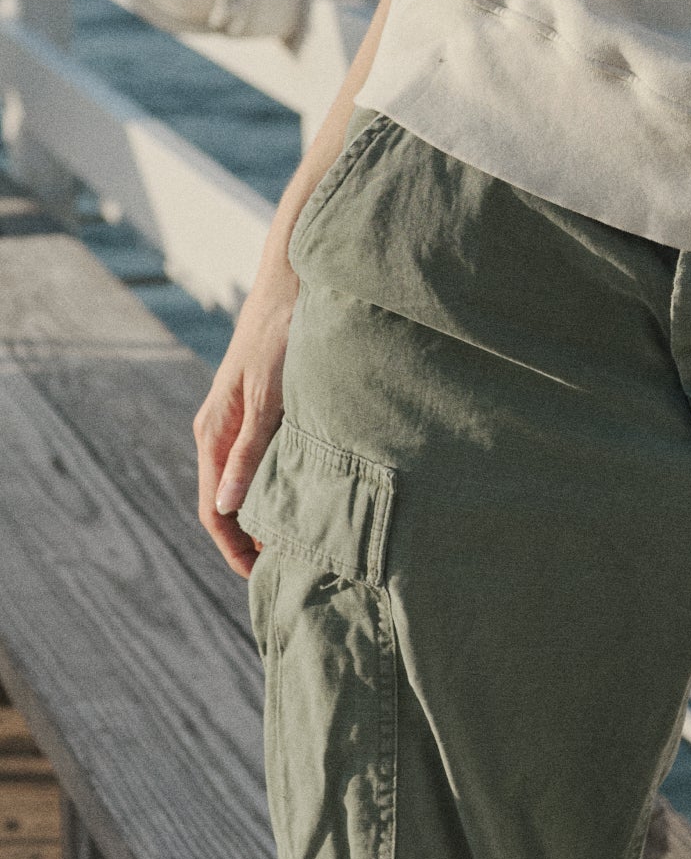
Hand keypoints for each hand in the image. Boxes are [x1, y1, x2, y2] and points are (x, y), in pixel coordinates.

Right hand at [194, 264, 296, 578]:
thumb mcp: (270, 396)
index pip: (214, 511)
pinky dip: (281, 484)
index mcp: (215, 434)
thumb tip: (228, 508)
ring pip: (249, 482)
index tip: (263, 578)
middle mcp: (222, 432)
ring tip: (302, 542)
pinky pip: (265, 460)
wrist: (296, 281)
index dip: (235, 549)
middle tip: (291, 570)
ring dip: (268, 513)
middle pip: (230, 502)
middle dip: (252, 538)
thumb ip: (250, 451)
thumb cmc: (282, 334)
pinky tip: (308, 495)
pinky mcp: (264, 408)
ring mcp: (242, 420)